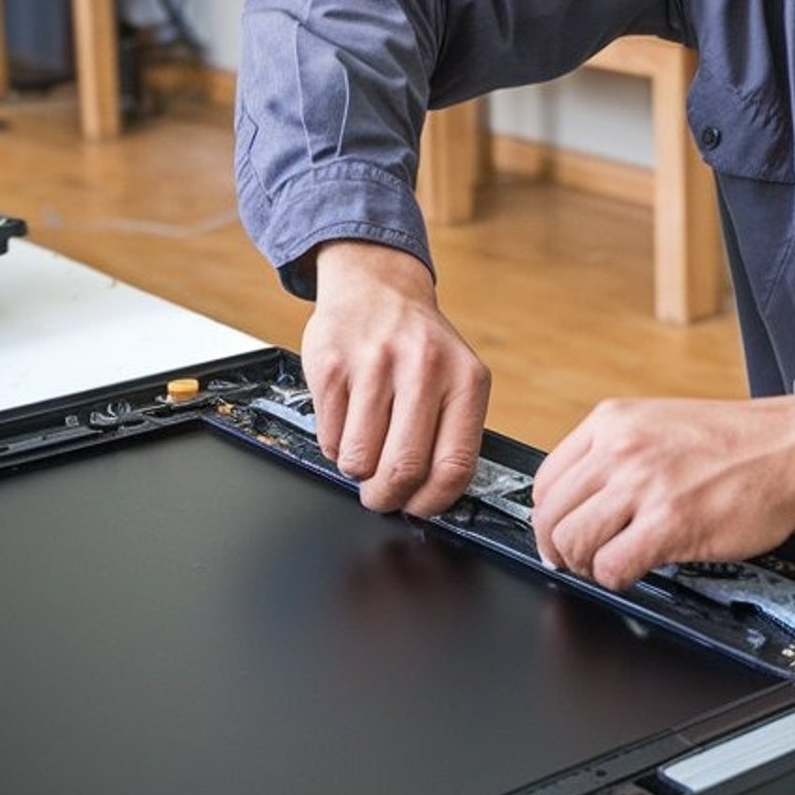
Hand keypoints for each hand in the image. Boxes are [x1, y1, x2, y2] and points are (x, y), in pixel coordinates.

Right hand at [299, 240, 490, 516]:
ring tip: (363, 450)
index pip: (454, 466)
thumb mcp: (456, 378)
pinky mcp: (331, 365)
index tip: (417, 507)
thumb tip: (430, 499)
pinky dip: (333, 445)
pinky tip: (346, 420)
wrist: (376, 286)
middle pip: (404, 469)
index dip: (431, 502)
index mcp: (466, 379)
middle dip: (386, 498)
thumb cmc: (419, 346)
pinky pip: (328, 437)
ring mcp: (375, 364)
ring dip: (356, 470)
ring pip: (359, 459)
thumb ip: (451, 433)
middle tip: (379, 496)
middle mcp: (424, 368)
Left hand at [529, 395, 794, 591]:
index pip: (546, 479)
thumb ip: (617, 452)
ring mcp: (643, 485)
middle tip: (578, 561)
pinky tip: (635, 570)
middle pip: (551, 514)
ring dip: (585, 565)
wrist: (794, 447)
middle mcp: (621, 448)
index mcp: (613, 421)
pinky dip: (615, 579)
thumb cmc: (738, 441)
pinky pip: (611, 566)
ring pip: (572, 542)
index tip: (560, 533)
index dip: (549, 517)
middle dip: (559, 548)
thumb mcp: (660, 423)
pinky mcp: (670, 522)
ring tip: (608, 565)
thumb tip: (581, 498)